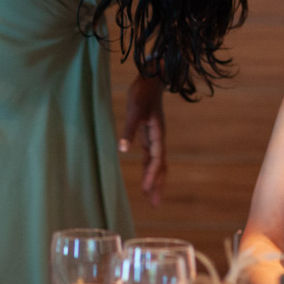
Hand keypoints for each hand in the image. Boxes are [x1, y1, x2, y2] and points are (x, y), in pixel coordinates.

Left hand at [119, 75, 166, 205]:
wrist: (151, 78)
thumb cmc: (143, 92)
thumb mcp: (134, 110)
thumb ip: (129, 130)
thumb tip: (123, 149)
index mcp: (157, 134)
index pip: (157, 159)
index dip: (152, 175)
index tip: (147, 190)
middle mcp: (159, 138)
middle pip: (161, 166)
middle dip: (158, 185)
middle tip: (156, 205)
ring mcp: (155, 137)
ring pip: (157, 163)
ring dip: (155, 179)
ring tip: (152, 197)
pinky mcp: (149, 134)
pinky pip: (152, 156)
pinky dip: (149, 168)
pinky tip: (146, 177)